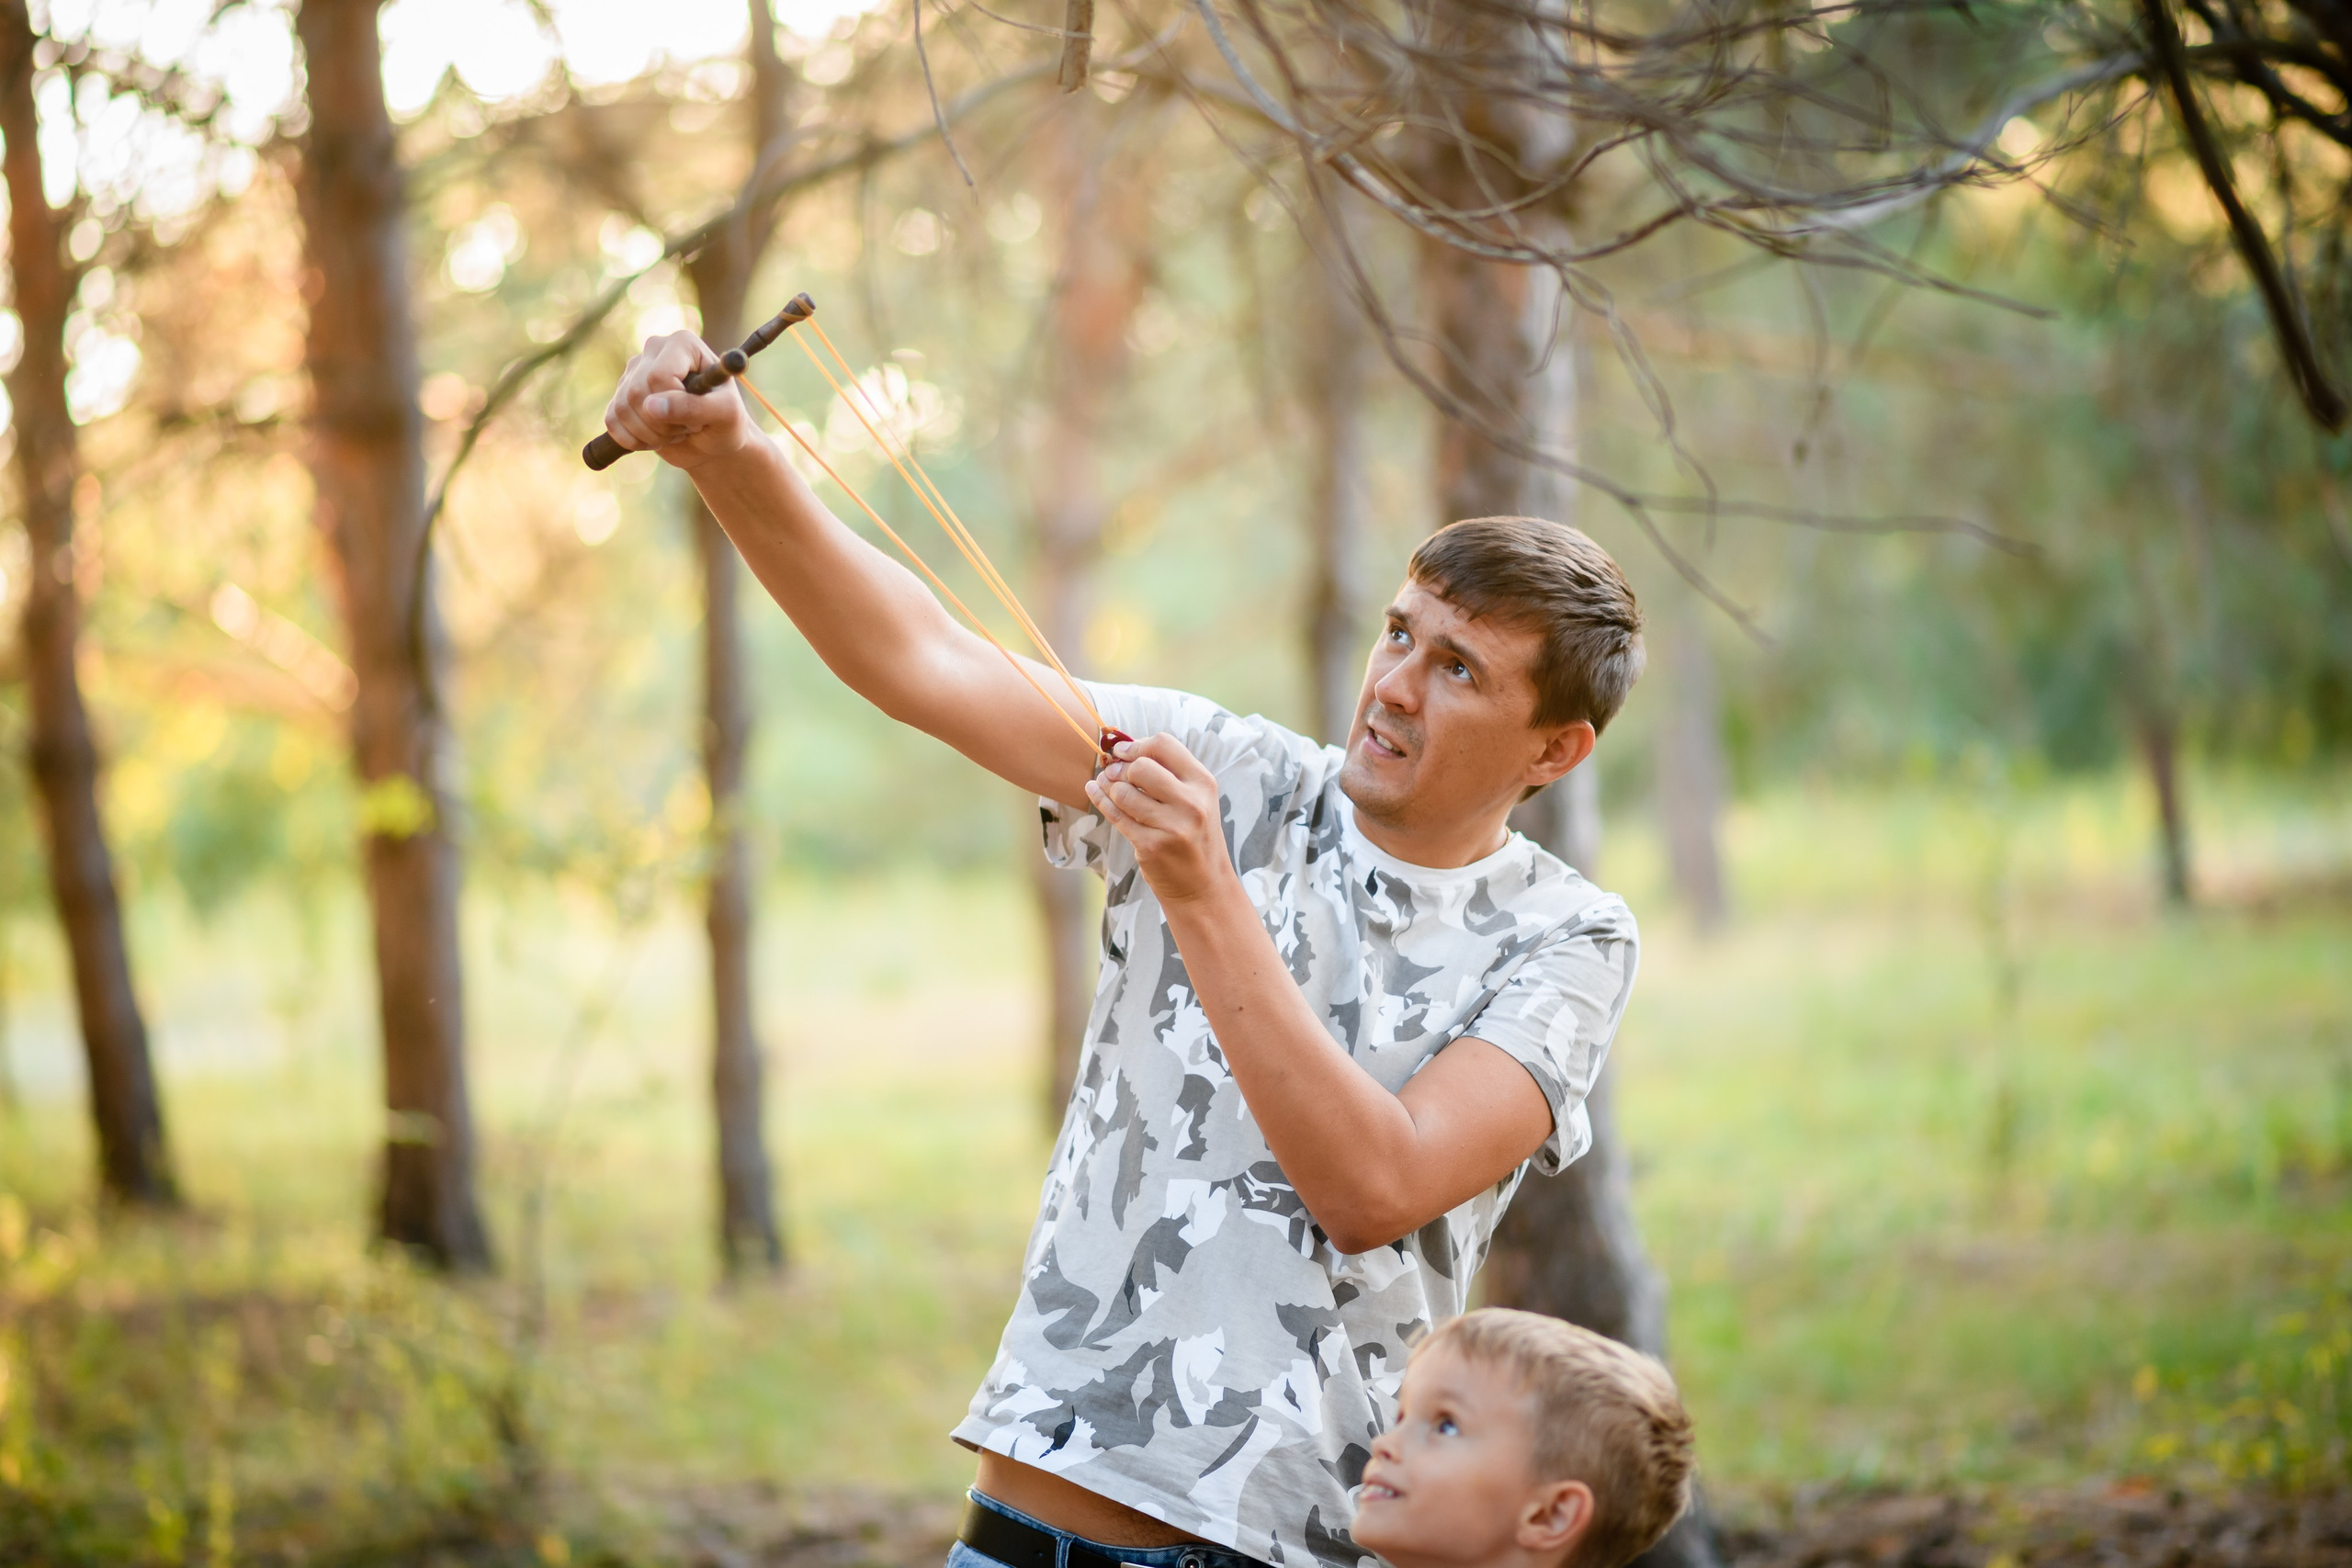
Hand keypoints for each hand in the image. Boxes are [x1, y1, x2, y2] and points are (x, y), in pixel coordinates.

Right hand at [601, 331, 752, 470]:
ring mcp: (634, 371)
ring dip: (650, 434)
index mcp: (683, 344)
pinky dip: (634, 440)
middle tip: (687, 428)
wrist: (713, 442)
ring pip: (623, 408)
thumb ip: (694, 406)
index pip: (660, 376)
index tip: (697, 417)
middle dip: (663, 424)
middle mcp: (654, 350)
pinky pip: (612, 421)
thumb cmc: (726, 423)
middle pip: (638, 392)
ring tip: (674, 433)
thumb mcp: (725, 414)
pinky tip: (656, 439)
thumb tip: (651, 406)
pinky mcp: (621, 395)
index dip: (676, 405)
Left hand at [1085, 734, 1235, 906]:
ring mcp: (1171, 826)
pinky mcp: (1150, 846)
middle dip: (1121, 767)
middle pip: (1141, 766)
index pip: (1164, 745)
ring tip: (1106, 785)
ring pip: (1124, 792)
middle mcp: (1191, 803)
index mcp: (1203, 783)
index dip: (1136, 744)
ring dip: (1109, 786)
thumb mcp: (1196, 800)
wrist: (1204, 886)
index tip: (1121, 750)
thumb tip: (1122, 749)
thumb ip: (1169, 774)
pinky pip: (1116, 816)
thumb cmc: (1195, 836)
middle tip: (1112, 771)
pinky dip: (1101, 800)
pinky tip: (1094, 791)